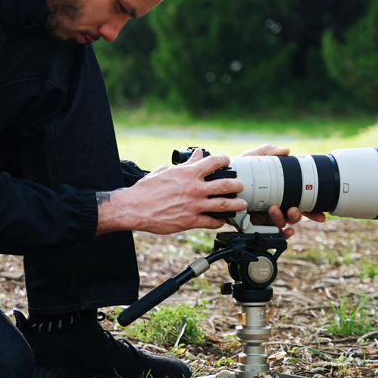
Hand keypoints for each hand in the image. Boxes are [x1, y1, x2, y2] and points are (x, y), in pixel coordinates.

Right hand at [95, 148, 246, 234]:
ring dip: (235, 204)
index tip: (228, 161)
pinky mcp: (190, 221)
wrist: (135, 208)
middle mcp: (194, 189)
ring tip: (241, 205)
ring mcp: (194, 206)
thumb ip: (185, 164)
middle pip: (225, 185)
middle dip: (237, 185)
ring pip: (223, 205)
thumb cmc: (147, 189)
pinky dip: (219, 221)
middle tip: (240, 185)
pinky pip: (211, 222)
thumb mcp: (166, 170)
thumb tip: (197, 155)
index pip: (214, 162)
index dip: (224, 160)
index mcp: (188, 174)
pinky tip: (222, 220)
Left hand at [239, 144, 325, 236]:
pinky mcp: (252, 223)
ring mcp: (263, 215)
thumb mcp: (252, 158)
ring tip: (274, 209)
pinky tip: (282, 230)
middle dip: (298, 215)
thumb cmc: (236, 171)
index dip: (312, 210)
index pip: (299, 202)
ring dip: (283, 218)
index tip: (321, 214)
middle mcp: (273, 205)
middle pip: (293, 215)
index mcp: (278, 193)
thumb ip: (267, 151)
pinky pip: (268, 233)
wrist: (216, 180)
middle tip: (293, 209)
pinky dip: (278, 234)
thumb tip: (285, 150)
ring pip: (281, 223)